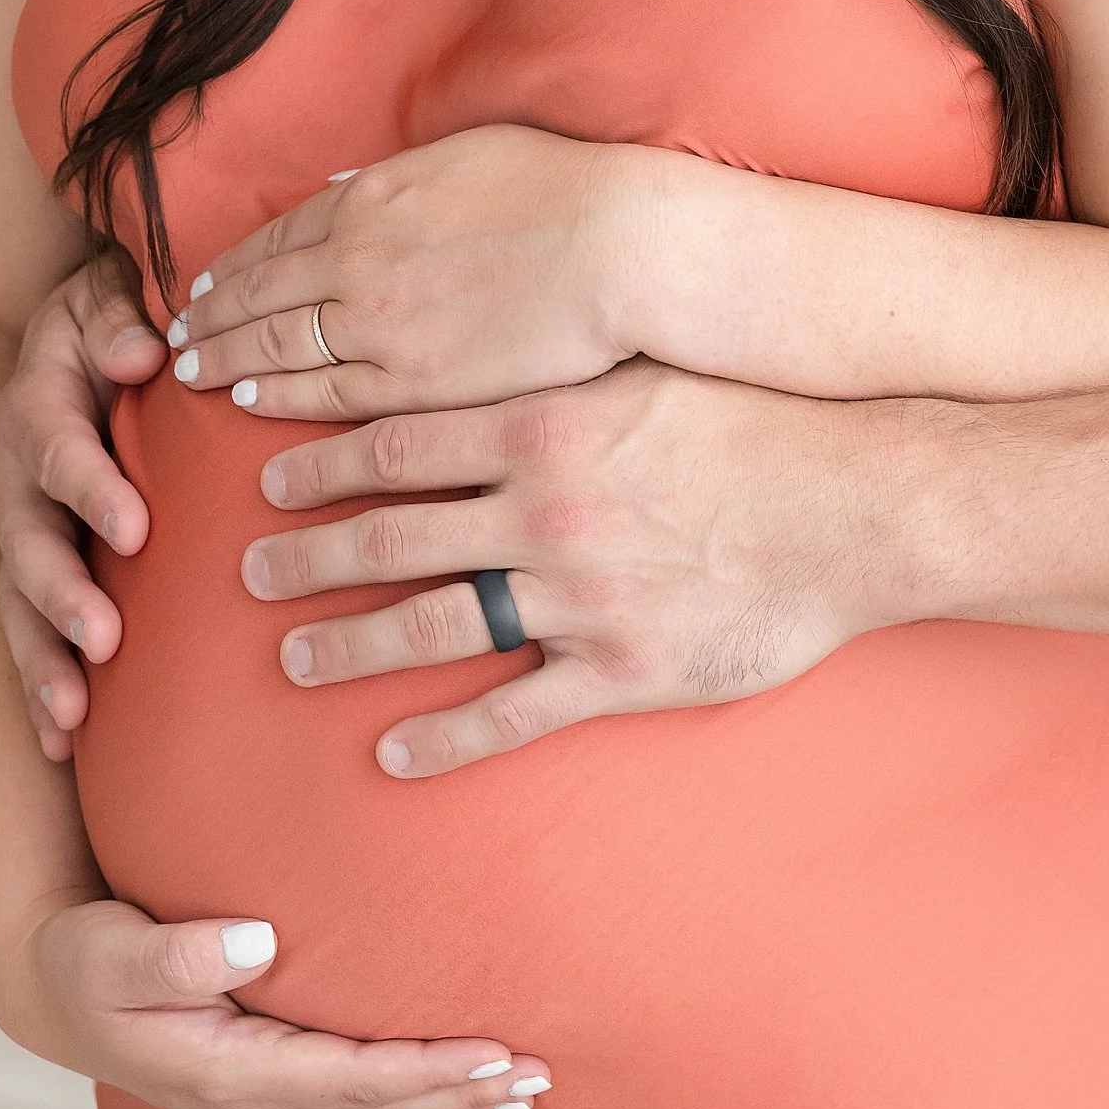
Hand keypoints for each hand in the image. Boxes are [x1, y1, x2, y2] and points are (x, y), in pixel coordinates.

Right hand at [0, 254, 168, 759]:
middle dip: (62, 597)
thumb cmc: (115, 316)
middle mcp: (16, 479)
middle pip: (27, 546)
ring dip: (43, 660)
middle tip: (104, 640)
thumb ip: (123, 320)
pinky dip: (41, 687)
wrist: (84, 330)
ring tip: (72, 716)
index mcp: (39, 408)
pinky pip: (29, 632)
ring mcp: (21, 530)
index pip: (60, 451)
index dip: (92, 489)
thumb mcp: (114, 298)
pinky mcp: (37, 568)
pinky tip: (63, 745)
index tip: (136, 529)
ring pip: (18, 604)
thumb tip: (144, 348)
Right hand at [0, 893, 550, 1108]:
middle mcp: (247, 1106)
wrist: (56, 991)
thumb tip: (252, 941)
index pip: (347, 1083)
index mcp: (224, 1071)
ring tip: (521, 1099)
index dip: (424, 1073)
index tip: (494, 1053)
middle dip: (458, 1099)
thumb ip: (174, 953)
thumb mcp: (111, 948)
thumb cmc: (88, 955)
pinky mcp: (260, 1102)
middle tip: (539, 1076)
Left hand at [169, 128, 657, 424]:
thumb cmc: (561, 188)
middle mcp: (359, 257)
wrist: (617, 245)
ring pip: (277, 345)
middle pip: (261, 293)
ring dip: (227, 357)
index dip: (233, 265)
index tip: (202, 285)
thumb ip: (395, 177)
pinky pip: (324, 391)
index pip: (277, 237)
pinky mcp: (414, 378)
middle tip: (176, 336)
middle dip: (212, 316)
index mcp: (372, 198)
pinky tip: (247, 402)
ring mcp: (381, 322)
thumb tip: (344, 190)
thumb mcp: (467, 152)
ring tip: (192, 371)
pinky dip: (276, 395)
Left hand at [241, 362, 899, 774]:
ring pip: (430, 627)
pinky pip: (511, 713)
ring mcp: (578, 596)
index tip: (270, 479)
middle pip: (392, 536)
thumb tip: (487, 354)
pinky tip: (391, 754)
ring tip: (292, 657)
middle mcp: (545, 512)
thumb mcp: (645, 371)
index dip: (324, 465)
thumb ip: (560, 375)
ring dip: (349, 644)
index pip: (399, 446)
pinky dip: (443, 739)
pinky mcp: (622, 668)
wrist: (859, 501)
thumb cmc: (757, 422)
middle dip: (309, 555)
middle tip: (248, 570)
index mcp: (546, 428)